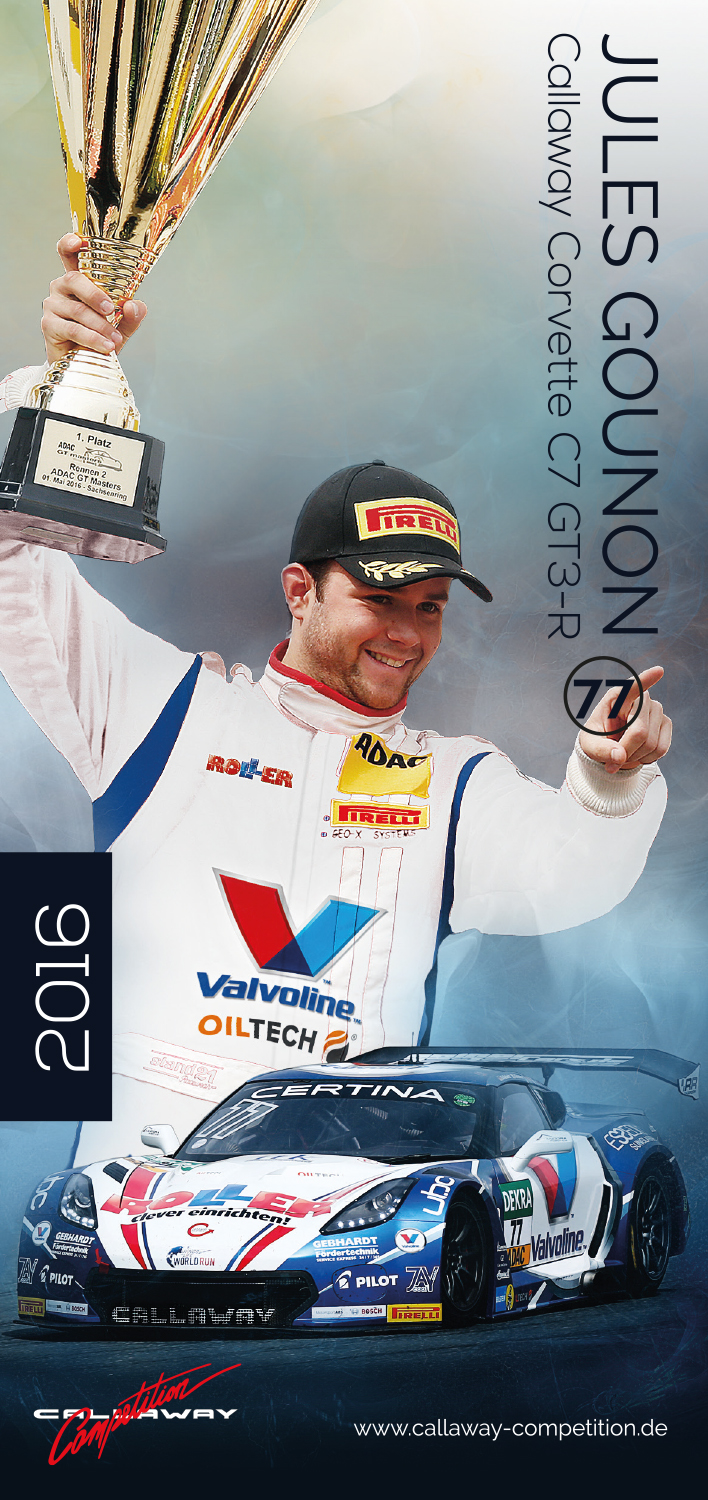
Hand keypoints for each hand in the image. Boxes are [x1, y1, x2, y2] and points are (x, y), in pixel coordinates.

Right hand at [41, 232, 146, 363]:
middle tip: (112, 308)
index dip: (69, 244)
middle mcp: (61, 287)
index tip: (77, 241)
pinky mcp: (49, 325)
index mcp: (78, 280)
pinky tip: (105, 347)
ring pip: (78, 309)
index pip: (68, 254)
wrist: (84, 363)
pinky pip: (73, 329)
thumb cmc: (98, 337)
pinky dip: (92, 338)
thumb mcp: (120, 326)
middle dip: (95, 294)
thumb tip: (135, 305)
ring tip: (115, 339)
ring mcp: (53, 305)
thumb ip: (131, 315)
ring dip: (100, 326)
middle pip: (74, 279)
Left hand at [579, 666, 671, 773]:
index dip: (646, 680)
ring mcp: (656, 709)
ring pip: (651, 743)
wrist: (611, 747)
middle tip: (614, 758)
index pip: (631, 688)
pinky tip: (637, 754)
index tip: (658, 671)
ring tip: (624, 753)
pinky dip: (647, 759)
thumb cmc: (597, 740)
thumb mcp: (590, 746)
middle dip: (626, 750)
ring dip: (636, 756)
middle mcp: (640, 699)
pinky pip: (661, 749)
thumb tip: (619, 756)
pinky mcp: (666, 723)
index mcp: (616, 697)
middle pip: (639, 731)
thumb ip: (601, 751)